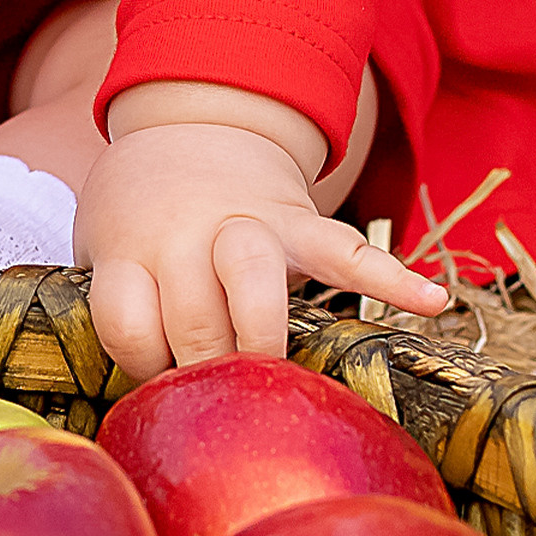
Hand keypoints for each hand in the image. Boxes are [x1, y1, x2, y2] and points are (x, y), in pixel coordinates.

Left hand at [75, 121, 448, 377]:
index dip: (144, 366)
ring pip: (255, 275)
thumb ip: (118, 310)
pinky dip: (390, 276)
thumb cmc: (140, 214)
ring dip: (261, 334)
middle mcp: (186, 232)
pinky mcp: (297, 220)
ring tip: (273, 376)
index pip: (129, 323)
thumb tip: (138, 408)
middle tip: (218, 398)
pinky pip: (346, 248)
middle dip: (207, 370)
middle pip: (195, 316)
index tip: (157, 385)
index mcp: (129, 245)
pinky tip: (431, 303)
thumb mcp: (104, 248)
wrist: (189, 127)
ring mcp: (245, 223)